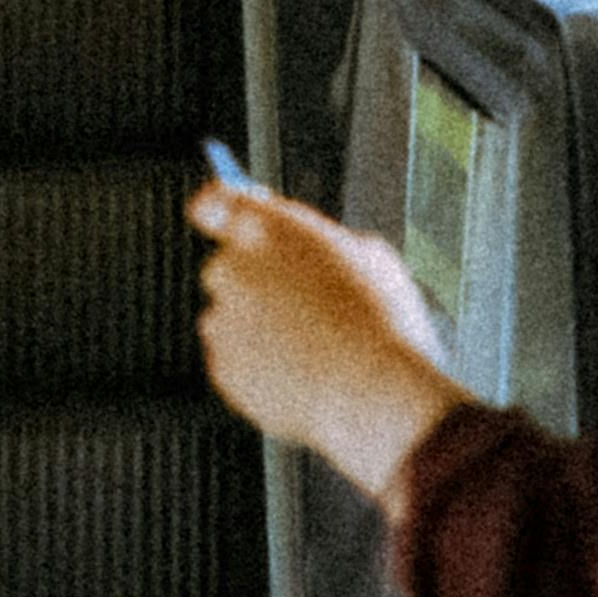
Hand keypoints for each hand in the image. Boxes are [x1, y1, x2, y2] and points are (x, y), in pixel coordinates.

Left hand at [187, 173, 470, 502]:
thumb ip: (325, 245)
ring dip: (257, 332)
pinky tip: (303, 380)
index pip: (213, 203)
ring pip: (230, 321)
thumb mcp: (368, 258)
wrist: (376, 394)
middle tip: (295, 307)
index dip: (217, 211)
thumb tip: (316, 252)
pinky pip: (235, 365)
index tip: (223, 221)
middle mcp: (233, 267)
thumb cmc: (384, 322)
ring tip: (312, 353)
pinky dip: (259, 372)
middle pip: (224, 269)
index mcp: (267, 227)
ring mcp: (223, 321)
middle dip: (250, 284)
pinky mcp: (222, 368)